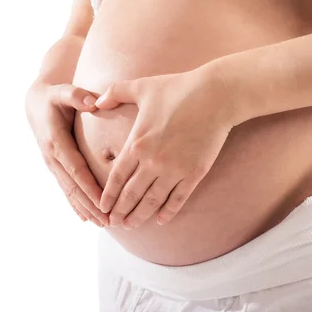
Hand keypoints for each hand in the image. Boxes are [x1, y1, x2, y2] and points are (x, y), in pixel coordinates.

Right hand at [25, 81, 108, 226]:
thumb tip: (92, 103)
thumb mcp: (62, 91)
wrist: (35, 103)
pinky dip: (75, 204)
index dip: (89, 187)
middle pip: (74, 186)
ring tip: (102, 224)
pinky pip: (65, 189)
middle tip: (108, 222)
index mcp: (56, 141)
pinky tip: (85, 218)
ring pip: (69, 192)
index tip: (104, 201)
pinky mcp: (55, 167)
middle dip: (90, 205)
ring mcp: (52, 164)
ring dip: (85, 209)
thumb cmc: (54, 96)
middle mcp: (52, 157)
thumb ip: (76, 96)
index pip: (76, 169)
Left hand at [95, 66, 238, 228]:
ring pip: (152, 201)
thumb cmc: (178, 88)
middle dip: (120, 211)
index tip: (102, 207)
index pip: (117, 177)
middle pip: (131, 194)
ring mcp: (175, 169)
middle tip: (113, 223)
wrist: (216, 95)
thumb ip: (115, 93)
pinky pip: (178, 198)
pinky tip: (161, 220)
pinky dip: (168, 211)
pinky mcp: (195, 173)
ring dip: (140, 216)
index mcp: (137, 143)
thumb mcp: (141, 86)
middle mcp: (153, 161)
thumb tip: (94, 102)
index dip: (109, 195)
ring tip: (131, 225)